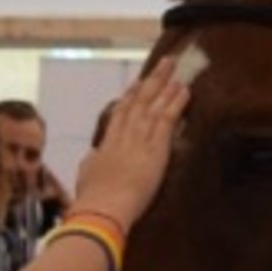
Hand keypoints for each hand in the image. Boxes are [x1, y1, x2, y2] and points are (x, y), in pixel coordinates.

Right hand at [72, 58, 187, 229]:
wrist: (103, 207)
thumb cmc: (92, 198)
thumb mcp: (86, 174)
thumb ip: (92, 162)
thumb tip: (94, 155)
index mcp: (107, 143)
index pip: (121, 113)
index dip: (131, 96)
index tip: (139, 82)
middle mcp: (124, 135)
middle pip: (140, 101)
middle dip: (153, 80)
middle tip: (165, 63)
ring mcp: (140, 139)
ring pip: (154, 105)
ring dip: (166, 86)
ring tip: (177, 70)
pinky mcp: (156, 148)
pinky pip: (168, 120)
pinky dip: (176, 103)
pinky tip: (185, 91)